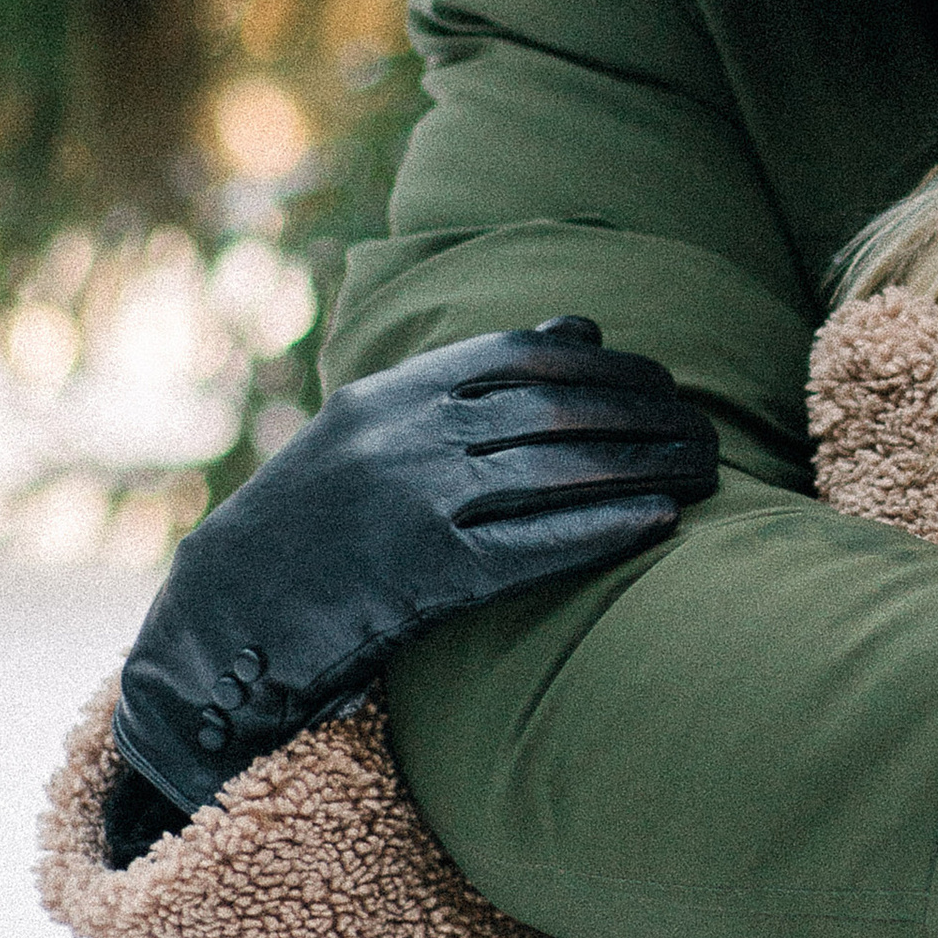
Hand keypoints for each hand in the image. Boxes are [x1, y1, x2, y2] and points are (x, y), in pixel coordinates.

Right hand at [106, 318, 716, 848]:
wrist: (232, 611)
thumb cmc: (317, 519)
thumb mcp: (376, 427)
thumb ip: (472, 377)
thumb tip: (580, 326)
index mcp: (391, 394)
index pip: (521, 356)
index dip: (605, 364)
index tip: (661, 379)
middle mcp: (405, 438)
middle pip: (555, 408)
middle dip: (644, 415)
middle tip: (703, 430)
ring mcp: (414, 503)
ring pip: (556, 470)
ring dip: (644, 466)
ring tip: (705, 469)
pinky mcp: (426, 574)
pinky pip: (534, 544)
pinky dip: (604, 528)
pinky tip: (660, 521)